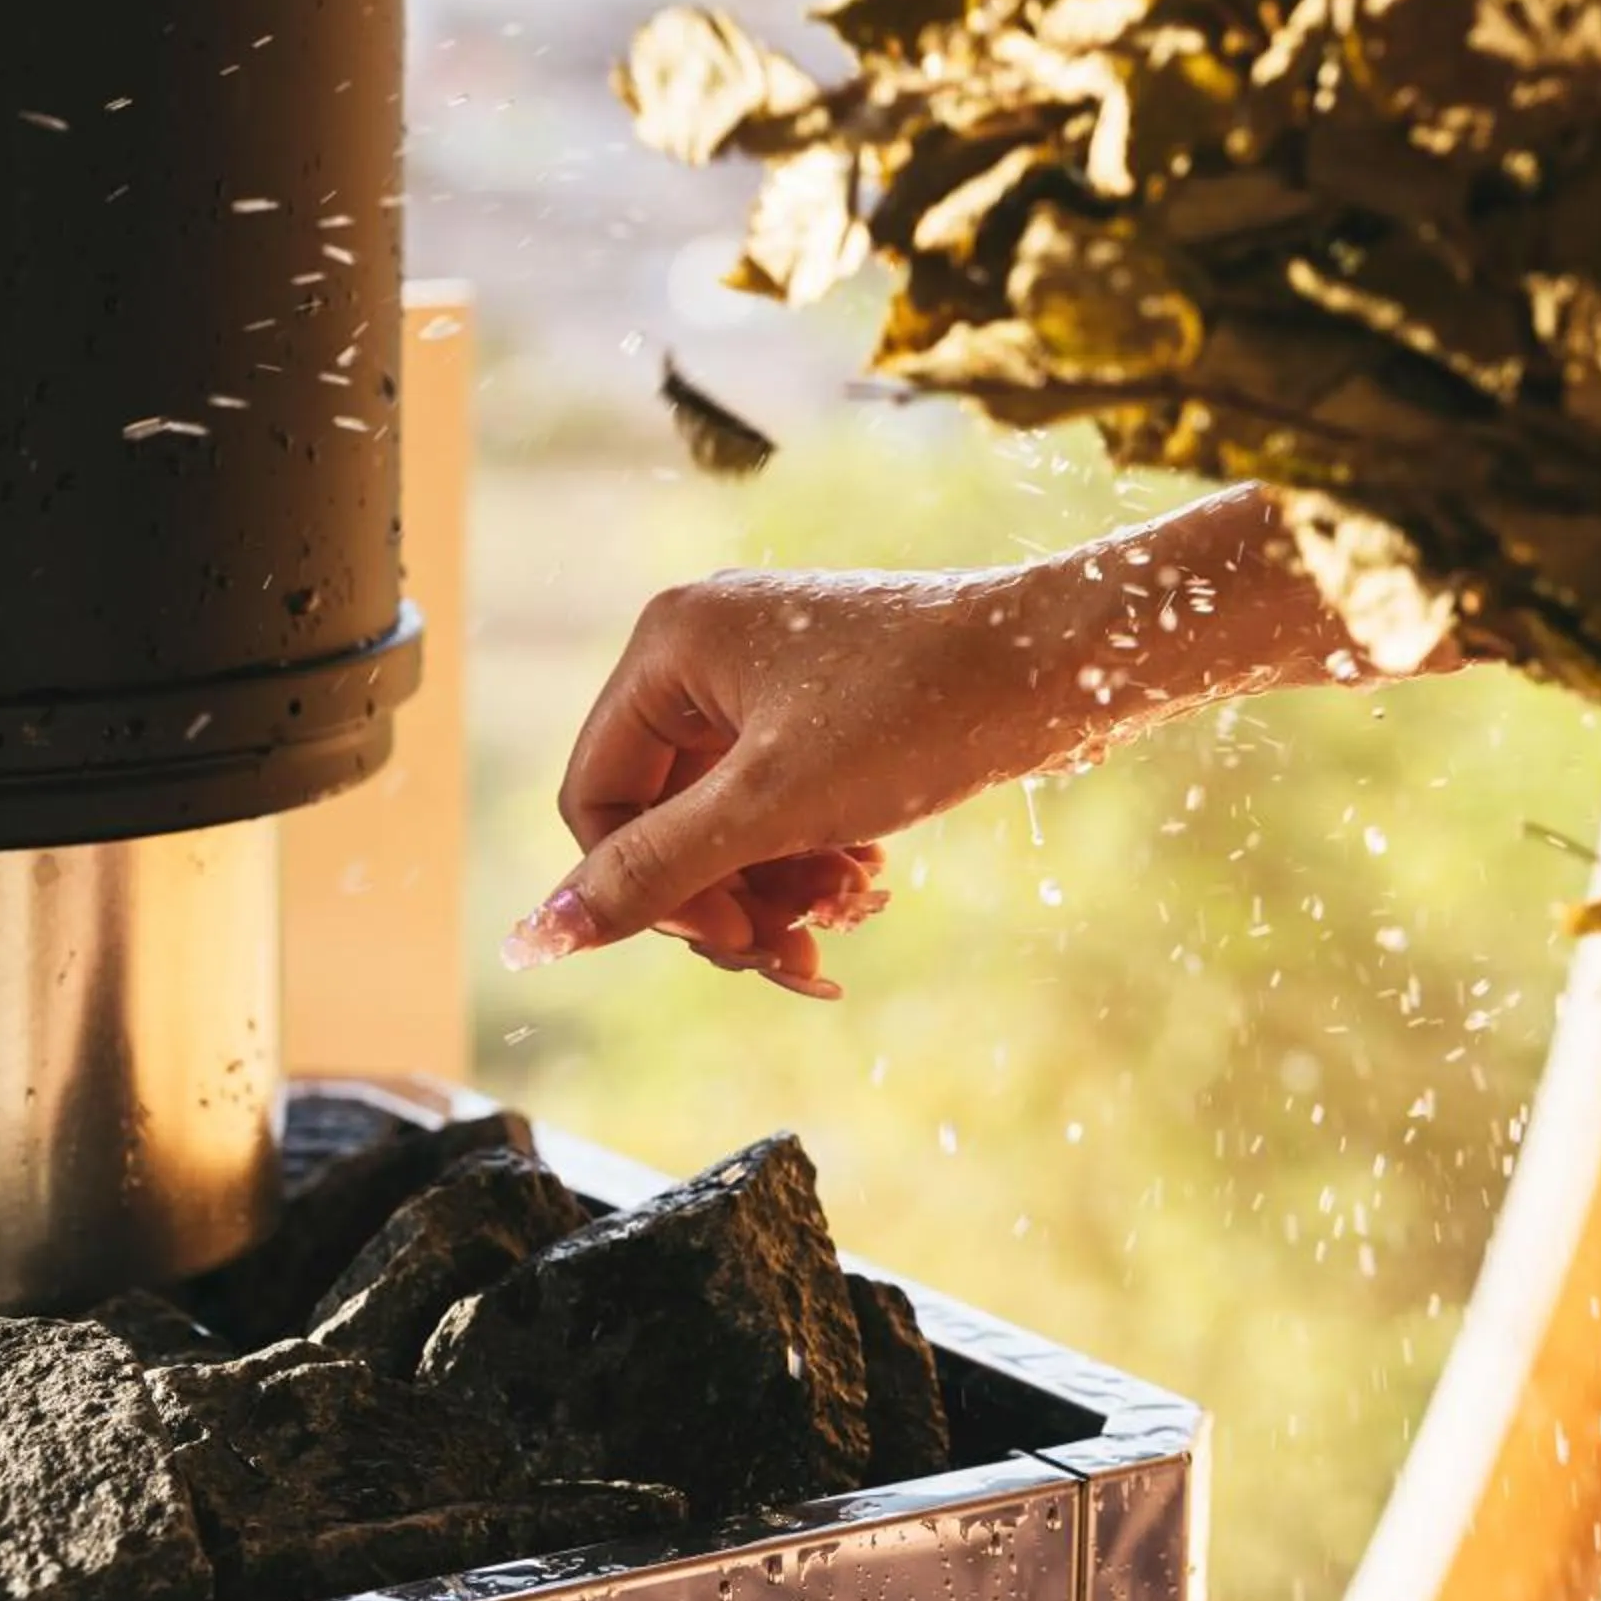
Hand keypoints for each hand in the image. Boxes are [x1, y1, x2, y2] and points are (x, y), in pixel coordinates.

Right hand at [501, 488, 1416, 997]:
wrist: (1068, 664)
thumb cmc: (923, 709)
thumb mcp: (773, 807)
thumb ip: (650, 876)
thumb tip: (531, 942)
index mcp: (670, 644)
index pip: (598, 801)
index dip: (647, 891)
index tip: (733, 941)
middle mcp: (711, 649)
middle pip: (665, 819)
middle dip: (729, 898)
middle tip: (794, 956)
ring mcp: (776, 677)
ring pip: (733, 823)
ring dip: (779, 889)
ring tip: (847, 919)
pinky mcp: (834, 709)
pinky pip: (788, 805)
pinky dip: (818, 857)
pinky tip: (870, 887)